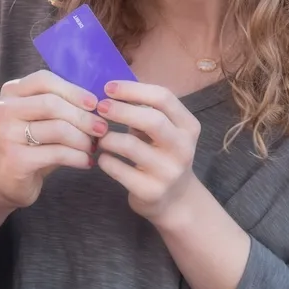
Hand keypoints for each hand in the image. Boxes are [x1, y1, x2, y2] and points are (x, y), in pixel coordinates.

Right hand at [0, 70, 105, 208]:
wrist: (8, 180)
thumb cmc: (33, 145)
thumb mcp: (44, 119)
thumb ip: (63, 104)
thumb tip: (100, 102)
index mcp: (11, 91)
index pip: (44, 80)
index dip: (73, 90)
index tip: (94, 104)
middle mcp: (4, 109)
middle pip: (52, 104)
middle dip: (83, 117)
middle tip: (102, 129)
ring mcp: (7, 134)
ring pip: (58, 129)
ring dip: (83, 139)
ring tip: (93, 147)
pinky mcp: (15, 159)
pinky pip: (57, 153)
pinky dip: (78, 157)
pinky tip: (87, 161)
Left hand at [94, 81, 202, 224]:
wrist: (175, 201)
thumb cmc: (162, 155)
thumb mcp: (165, 132)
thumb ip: (147, 111)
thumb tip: (111, 89)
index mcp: (188, 127)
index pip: (164, 97)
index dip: (133, 89)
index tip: (108, 88)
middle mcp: (183, 148)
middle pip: (151, 119)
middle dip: (120, 110)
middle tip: (100, 108)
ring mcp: (168, 172)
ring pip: (130, 146)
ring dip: (108, 137)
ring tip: (100, 137)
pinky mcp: (151, 191)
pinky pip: (119, 170)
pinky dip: (105, 160)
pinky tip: (103, 158)